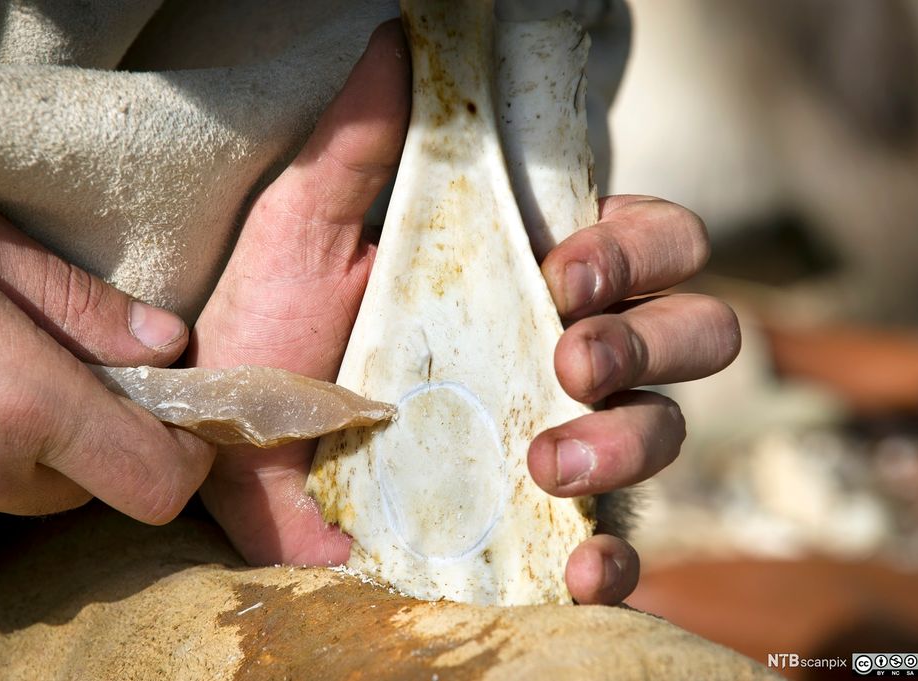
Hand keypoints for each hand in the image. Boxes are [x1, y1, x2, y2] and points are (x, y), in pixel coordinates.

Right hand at [0, 184, 214, 543]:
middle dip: (97, 434)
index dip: (184, 454)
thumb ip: (84, 308)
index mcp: (23, 405)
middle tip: (62, 365)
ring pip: (25, 493)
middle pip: (92, 484)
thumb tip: (169, 345)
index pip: (157, 480)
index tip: (177, 413)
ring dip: (30, 447)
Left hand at [191, 21, 740, 606]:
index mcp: (525, 273)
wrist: (223, 452)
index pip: (650, 241)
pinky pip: (616, 546)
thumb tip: (400, 38)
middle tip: (568, 358)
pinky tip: (578, 566)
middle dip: (655, 338)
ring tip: (545, 462)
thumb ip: (357, 145)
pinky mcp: (532, 529)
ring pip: (668, 429)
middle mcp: (560, 353)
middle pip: (695, 329)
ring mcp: (558, 440)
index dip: (638, 249)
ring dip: (633, 440)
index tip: (562, 270)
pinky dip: (617, 557)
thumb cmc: (266, 335)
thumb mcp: (301, 235)